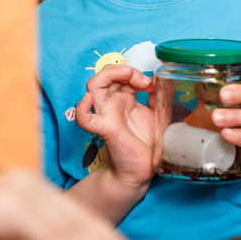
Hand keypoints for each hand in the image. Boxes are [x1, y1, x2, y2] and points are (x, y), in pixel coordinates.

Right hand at [75, 64, 156, 190]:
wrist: (142, 169)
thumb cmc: (147, 143)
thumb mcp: (158, 114)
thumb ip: (158, 96)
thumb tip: (159, 79)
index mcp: (125, 99)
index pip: (122, 74)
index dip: (136, 72)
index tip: (152, 83)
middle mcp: (113, 104)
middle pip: (106, 74)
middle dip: (125, 70)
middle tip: (143, 81)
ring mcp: (106, 115)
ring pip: (93, 86)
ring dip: (109, 74)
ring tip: (128, 77)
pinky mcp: (104, 129)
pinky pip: (84, 119)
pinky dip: (82, 109)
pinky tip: (88, 99)